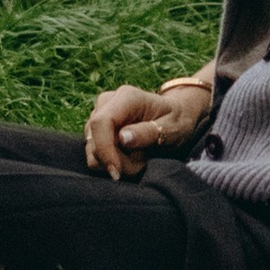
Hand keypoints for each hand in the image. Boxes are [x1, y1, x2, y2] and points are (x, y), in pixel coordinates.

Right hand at [83, 76, 213, 176]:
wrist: (176, 116)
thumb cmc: (177, 121)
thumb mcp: (172, 128)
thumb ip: (147, 133)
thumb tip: (122, 138)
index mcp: (126, 97)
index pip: (101, 122)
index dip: (104, 149)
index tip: (116, 172)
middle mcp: (107, 102)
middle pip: (94, 140)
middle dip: (116, 160)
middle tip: (143, 163)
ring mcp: (99, 114)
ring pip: (92, 149)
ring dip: (116, 162)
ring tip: (141, 158)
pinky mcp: (97, 129)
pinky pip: (95, 152)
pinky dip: (113, 161)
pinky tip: (131, 157)